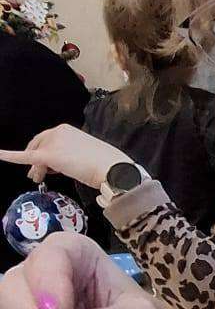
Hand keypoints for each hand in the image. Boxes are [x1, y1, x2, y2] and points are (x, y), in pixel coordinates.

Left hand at [0, 123, 119, 188]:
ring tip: (38, 179)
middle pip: (38, 147)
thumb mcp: (84, 155)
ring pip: (35, 156)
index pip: (47, 140)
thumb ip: (68, 156)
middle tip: (36, 176)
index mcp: (66, 129)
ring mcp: (52, 143)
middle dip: (35, 161)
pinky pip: (25, 156)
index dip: (42, 153)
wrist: (111, 168)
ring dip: (35, 168)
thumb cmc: (104, 164)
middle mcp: (57, 132)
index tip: (44, 166)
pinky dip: (9, 155)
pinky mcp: (48, 155)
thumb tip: (56, 167)